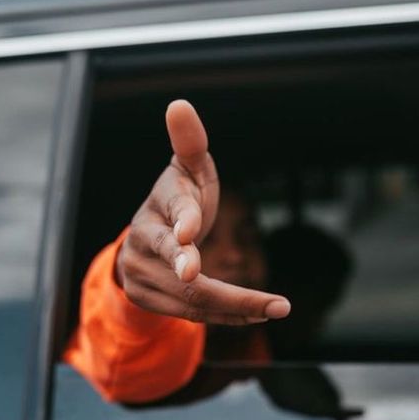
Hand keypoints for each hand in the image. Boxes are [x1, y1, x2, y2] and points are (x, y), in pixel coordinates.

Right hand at [115, 100, 290, 324]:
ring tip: (279, 308)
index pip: (173, 210)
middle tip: (264, 304)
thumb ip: (189, 141)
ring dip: (239, 305)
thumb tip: (179, 104)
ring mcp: (140, 273)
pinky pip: (190, 314)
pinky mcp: (145, 299)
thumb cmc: (177, 199)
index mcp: (158, 203)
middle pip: (183, 268)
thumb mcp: (187, 169)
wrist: (139, 244)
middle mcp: (142, 240)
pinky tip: (257, 313)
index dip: (185, 220)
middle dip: (224, 290)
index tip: (191, 233)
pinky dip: (226, 315)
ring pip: (192, 298)